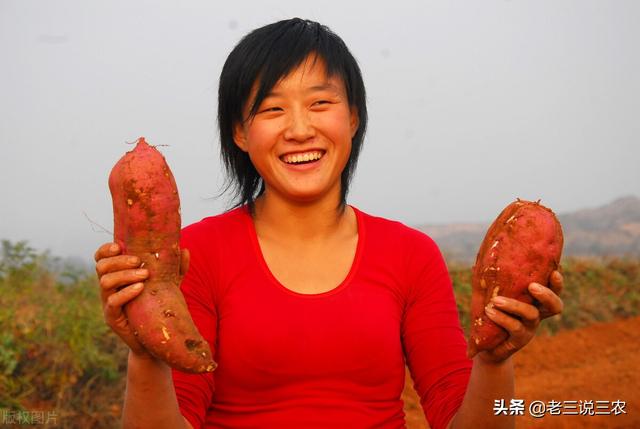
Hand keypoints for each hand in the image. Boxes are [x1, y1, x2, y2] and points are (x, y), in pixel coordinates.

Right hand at [94, 242, 189, 357]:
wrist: (156, 339)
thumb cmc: (159, 307)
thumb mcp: (168, 285)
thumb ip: (175, 268)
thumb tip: (184, 249)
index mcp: (118, 276)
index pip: (102, 258)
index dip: (106, 249)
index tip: (119, 245)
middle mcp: (109, 288)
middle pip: (101, 266)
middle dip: (118, 260)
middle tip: (138, 260)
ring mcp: (108, 303)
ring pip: (104, 282)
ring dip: (124, 275)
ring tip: (145, 274)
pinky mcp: (112, 318)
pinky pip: (112, 302)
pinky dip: (125, 293)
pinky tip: (140, 288)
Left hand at [477, 270, 563, 362]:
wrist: (485, 345)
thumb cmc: (490, 315)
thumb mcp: (490, 297)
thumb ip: (489, 283)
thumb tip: (478, 264)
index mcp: (534, 301)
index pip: (553, 290)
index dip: (557, 282)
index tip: (555, 271)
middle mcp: (536, 314)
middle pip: (555, 306)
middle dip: (547, 294)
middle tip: (532, 286)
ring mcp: (530, 328)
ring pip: (531, 315)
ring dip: (514, 305)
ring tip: (496, 300)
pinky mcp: (519, 340)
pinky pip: (515, 327)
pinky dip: (501, 318)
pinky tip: (489, 311)